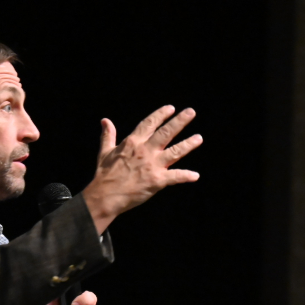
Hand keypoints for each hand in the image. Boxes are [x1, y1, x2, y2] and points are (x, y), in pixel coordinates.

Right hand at [81, 105, 202, 233]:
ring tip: (199, 138)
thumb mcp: (104, 151)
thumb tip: (105, 120)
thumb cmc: (104, 175)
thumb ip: (108, 135)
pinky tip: (195, 176)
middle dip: (180, 121)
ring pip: (175, 152)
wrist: (105, 196)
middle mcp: (145, 151)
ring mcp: (152, 165)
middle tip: (191, 112)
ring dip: (188, 144)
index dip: (161, 114)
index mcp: (133, 142)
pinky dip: (186, 176)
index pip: (149, 123)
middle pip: (166, 133)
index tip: (171, 108)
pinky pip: (175, 177)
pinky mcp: (157, 181)